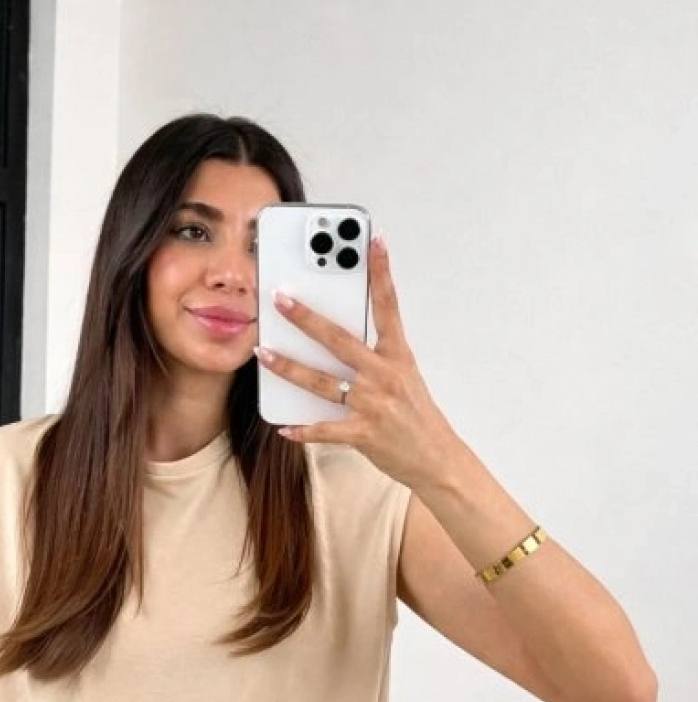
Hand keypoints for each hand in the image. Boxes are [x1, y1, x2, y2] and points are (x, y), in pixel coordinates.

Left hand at [255, 235, 459, 490]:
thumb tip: (341, 339)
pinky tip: (284, 427)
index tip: (373, 243)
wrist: (437, 459)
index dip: (381, 274)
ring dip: (289, 367)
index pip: (388, 307)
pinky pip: (325, 430)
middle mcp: (384, 376)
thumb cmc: (418, 416)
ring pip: (322, 382)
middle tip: (281, 299)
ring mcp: (373, 405)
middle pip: (339, 340)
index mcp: (398, 357)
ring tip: (264, 353)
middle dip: (307, 318)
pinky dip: (303, 430)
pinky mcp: (364, 433)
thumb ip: (376, 356)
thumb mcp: (405, 377)